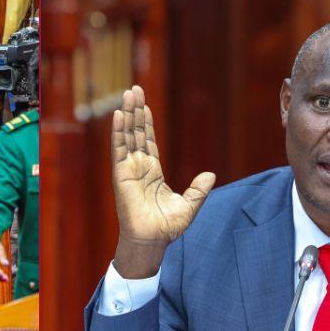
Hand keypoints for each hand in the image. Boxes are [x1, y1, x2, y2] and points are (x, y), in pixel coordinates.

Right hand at [111, 85, 215, 277]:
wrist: (152, 241)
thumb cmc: (167, 228)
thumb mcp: (189, 206)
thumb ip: (199, 189)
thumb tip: (211, 174)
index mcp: (153, 171)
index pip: (148, 141)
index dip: (146, 122)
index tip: (144, 105)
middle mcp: (139, 167)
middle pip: (137, 133)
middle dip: (135, 111)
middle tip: (134, 89)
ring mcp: (129, 169)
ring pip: (127, 136)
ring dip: (127, 115)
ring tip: (127, 94)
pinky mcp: (121, 175)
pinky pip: (119, 149)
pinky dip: (118, 132)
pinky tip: (118, 115)